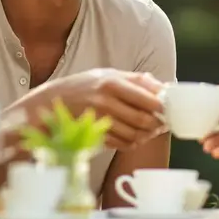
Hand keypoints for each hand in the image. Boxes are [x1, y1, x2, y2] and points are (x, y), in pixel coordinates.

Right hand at [18, 69, 165, 149]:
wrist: (50, 102)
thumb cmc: (84, 86)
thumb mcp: (108, 74)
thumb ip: (136, 80)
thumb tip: (165, 87)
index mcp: (113, 82)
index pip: (149, 99)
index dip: (163, 108)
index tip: (168, 109)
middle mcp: (106, 101)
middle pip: (144, 120)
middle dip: (157, 125)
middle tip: (162, 123)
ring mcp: (100, 119)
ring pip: (135, 134)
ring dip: (146, 135)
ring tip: (148, 130)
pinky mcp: (95, 135)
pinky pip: (122, 144)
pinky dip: (132, 142)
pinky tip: (132, 136)